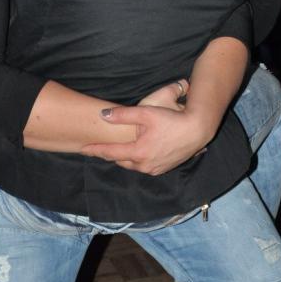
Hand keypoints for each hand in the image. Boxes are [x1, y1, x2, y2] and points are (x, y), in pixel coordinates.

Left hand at [80, 80, 212, 175]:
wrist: (197, 130)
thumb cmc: (172, 120)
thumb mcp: (146, 113)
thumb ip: (123, 115)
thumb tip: (102, 115)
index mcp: (138, 153)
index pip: (110, 152)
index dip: (95, 149)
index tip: (83, 148)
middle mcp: (145, 165)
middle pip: (120, 161)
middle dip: (109, 155)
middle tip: (97, 149)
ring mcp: (155, 169)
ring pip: (132, 165)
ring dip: (123, 158)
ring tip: (115, 151)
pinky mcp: (164, 168)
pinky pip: (144, 166)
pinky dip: (136, 160)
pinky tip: (136, 153)